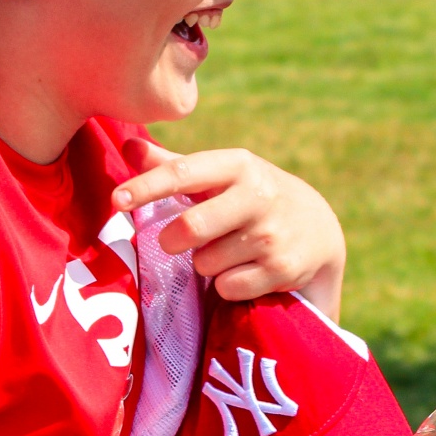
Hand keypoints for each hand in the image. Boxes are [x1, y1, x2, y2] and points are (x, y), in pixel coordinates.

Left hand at [112, 146, 346, 316]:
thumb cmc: (250, 198)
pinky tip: (245, 271)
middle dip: (172, 240)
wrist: (318, 229)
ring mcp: (272, 234)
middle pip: (191, 228)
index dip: (146, 187)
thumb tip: (128, 148)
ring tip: (226, 252)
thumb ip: (173, 166)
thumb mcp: (220, 176)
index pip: (183, 173)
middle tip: (173, 242)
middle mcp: (258, 195)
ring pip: (206, 263)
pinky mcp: (282, 269)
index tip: (117, 201)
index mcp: (238, 165)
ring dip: (205, 264)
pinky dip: (227, 285)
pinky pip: (228, 287)